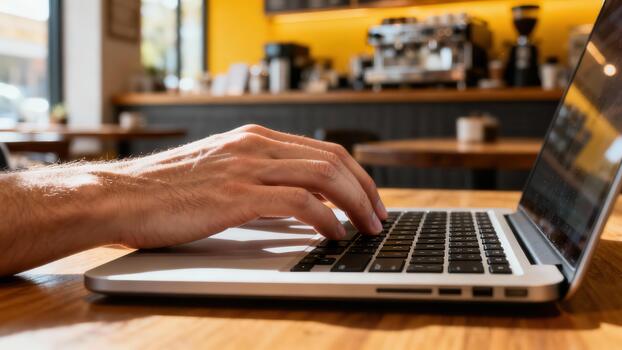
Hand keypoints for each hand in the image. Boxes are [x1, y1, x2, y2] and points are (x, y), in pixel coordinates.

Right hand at [115, 124, 387, 247]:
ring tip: (367, 226)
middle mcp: (255, 145)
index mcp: (254, 138)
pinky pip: (298, 203)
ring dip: (354, 203)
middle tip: (379, 215)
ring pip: (323, 177)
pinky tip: (334, 233)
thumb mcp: (221, 172)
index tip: (368, 197)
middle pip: (332, 160)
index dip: (355, 174)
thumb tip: (300, 202)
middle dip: (365, 189)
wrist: (121, 195)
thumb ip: (259, 179)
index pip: (323, 150)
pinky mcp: (236, 195)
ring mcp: (246, 167)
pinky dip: (326, 218)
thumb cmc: (167, 191)